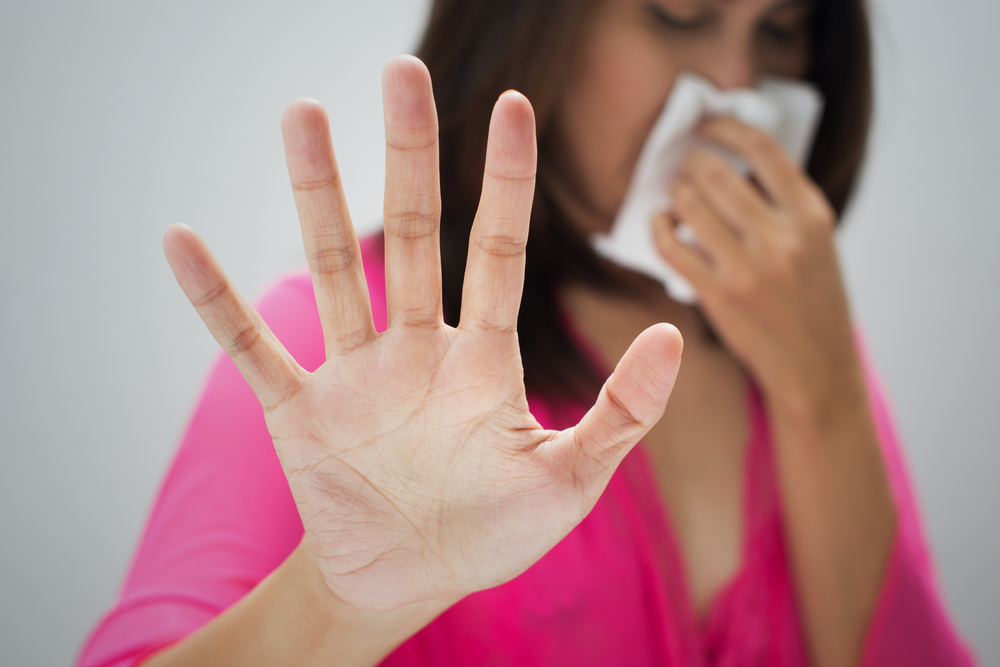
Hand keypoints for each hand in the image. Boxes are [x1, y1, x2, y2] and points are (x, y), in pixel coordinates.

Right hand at [163, 56, 681, 613]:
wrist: (408, 584)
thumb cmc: (491, 533)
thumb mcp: (570, 481)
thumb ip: (622, 413)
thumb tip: (673, 333)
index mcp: (482, 359)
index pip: (496, 251)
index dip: (506, 181)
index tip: (514, 108)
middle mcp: (416, 349)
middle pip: (411, 234)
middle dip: (410, 155)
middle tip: (400, 72)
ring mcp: (354, 375)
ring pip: (333, 269)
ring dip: (316, 195)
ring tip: (302, 115)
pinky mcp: (299, 412)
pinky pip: (251, 347)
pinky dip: (216, 299)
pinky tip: (182, 241)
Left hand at [655, 116, 859, 409]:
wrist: (818, 368)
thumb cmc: (814, 303)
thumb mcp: (818, 244)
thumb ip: (785, 205)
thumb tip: (733, 165)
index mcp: (811, 215)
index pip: (763, 148)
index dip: (726, 127)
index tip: (707, 124)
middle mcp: (782, 237)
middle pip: (715, 173)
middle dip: (691, 162)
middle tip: (685, 167)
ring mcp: (748, 267)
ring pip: (689, 205)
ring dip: (674, 194)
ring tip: (676, 200)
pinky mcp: (718, 295)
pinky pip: (671, 247)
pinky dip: (659, 228)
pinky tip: (662, 226)